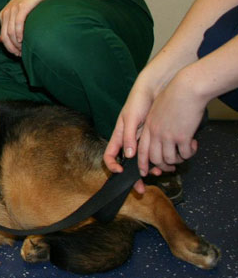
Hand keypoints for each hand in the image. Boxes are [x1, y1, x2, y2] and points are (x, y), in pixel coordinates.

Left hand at [0, 0, 49, 55]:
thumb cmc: (27, 4)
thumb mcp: (14, 16)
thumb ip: (7, 28)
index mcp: (2, 16)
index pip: (3, 37)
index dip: (9, 48)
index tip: (17, 54)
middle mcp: (6, 13)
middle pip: (6, 36)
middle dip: (12, 48)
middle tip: (20, 54)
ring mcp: (13, 10)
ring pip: (11, 32)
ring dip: (17, 44)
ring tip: (23, 49)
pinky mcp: (22, 7)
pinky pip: (18, 24)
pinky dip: (19, 34)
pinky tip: (23, 40)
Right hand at [104, 76, 162, 193]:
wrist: (157, 88)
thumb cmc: (139, 100)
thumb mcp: (131, 118)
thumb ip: (129, 136)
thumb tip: (129, 155)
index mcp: (119, 137)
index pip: (110, 156)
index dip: (112, 166)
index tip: (121, 173)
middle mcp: (129, 142)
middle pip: (128, 164)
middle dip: (134, 178)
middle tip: (141, 189)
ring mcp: (142, 141)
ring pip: (143, 161)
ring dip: (150, 169)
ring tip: (160, 173)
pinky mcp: (154, 138)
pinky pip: (155, 153)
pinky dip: (160, 160)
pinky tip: (169, 163)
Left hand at [137, 72, 201, 175]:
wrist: (186, 87)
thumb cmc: (174, 95)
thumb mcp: (157, 110)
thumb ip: (154, 125)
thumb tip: (156, 136)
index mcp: (148, 128)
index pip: (141, 151)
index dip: (142, 164)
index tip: (144, 173)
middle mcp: (155, 134)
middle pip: (154, 159)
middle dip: (162, 167)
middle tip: (170, 168)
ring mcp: (168, 136)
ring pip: (169, 159)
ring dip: (178, 160)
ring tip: (184, 154)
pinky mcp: (182, 136)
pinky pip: (185, 154)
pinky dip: (189, 153)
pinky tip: (193, 146)